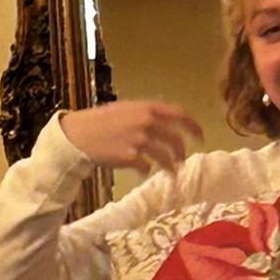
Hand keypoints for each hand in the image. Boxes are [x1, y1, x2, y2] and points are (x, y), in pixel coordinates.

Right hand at [59, 99, 202, 172]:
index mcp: (147, 108)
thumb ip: (145, 114)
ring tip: (170, 172)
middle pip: (175, 139)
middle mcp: (146, 122)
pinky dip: (146, 170)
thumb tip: (163, 123)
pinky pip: (146, 167)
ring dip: (169, 166)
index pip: (179, 115)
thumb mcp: (125, 110)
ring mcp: (139, 140)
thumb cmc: (100, 122)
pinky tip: (142, 171)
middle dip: (181, 151)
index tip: (200, 136)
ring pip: (165, 156)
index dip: (192, 126)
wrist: (79, 135)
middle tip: (182, 159)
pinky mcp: (130, 157)